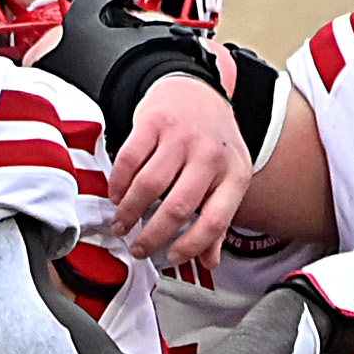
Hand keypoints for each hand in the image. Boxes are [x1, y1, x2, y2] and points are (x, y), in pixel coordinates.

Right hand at [107, 71, 249, 268]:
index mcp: (235, 175)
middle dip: (152, 236)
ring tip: (122, 224)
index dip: (191, 247)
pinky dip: (119, 184)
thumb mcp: (227, 179)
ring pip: (149, 186)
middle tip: (139, 248)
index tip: (172, 257)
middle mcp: (211, 155)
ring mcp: (182, 137)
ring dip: (129, 212)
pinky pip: (130, 160)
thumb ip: (218, 221)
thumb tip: (208, 262)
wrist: (198, 91)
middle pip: (177, 208)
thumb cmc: (212, 143)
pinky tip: (118, 196)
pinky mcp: (155, 121)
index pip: (215, 222)